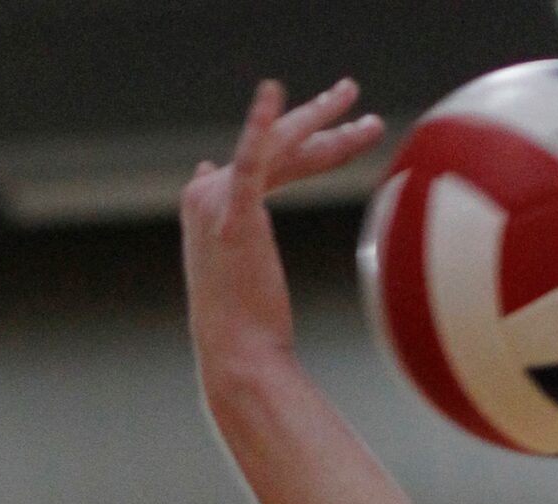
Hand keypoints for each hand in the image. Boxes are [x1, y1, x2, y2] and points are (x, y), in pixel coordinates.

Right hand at [181, 77, 384, 385]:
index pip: (261, 161)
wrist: (238, 357)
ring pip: (278, 148)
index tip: (327, 127)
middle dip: (315, 116)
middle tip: (350, 92)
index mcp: (207, 206)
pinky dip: (260, 125)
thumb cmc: (247, 329)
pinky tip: (274, 92)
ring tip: (352, 96)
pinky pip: (251, 160)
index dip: (298, 143)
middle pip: (273, 146)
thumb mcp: (239, 270)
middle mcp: (205, 195)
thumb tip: (217, 191)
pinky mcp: (234, 216)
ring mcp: (215, 203)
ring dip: (320, 121)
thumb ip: (236, 227)